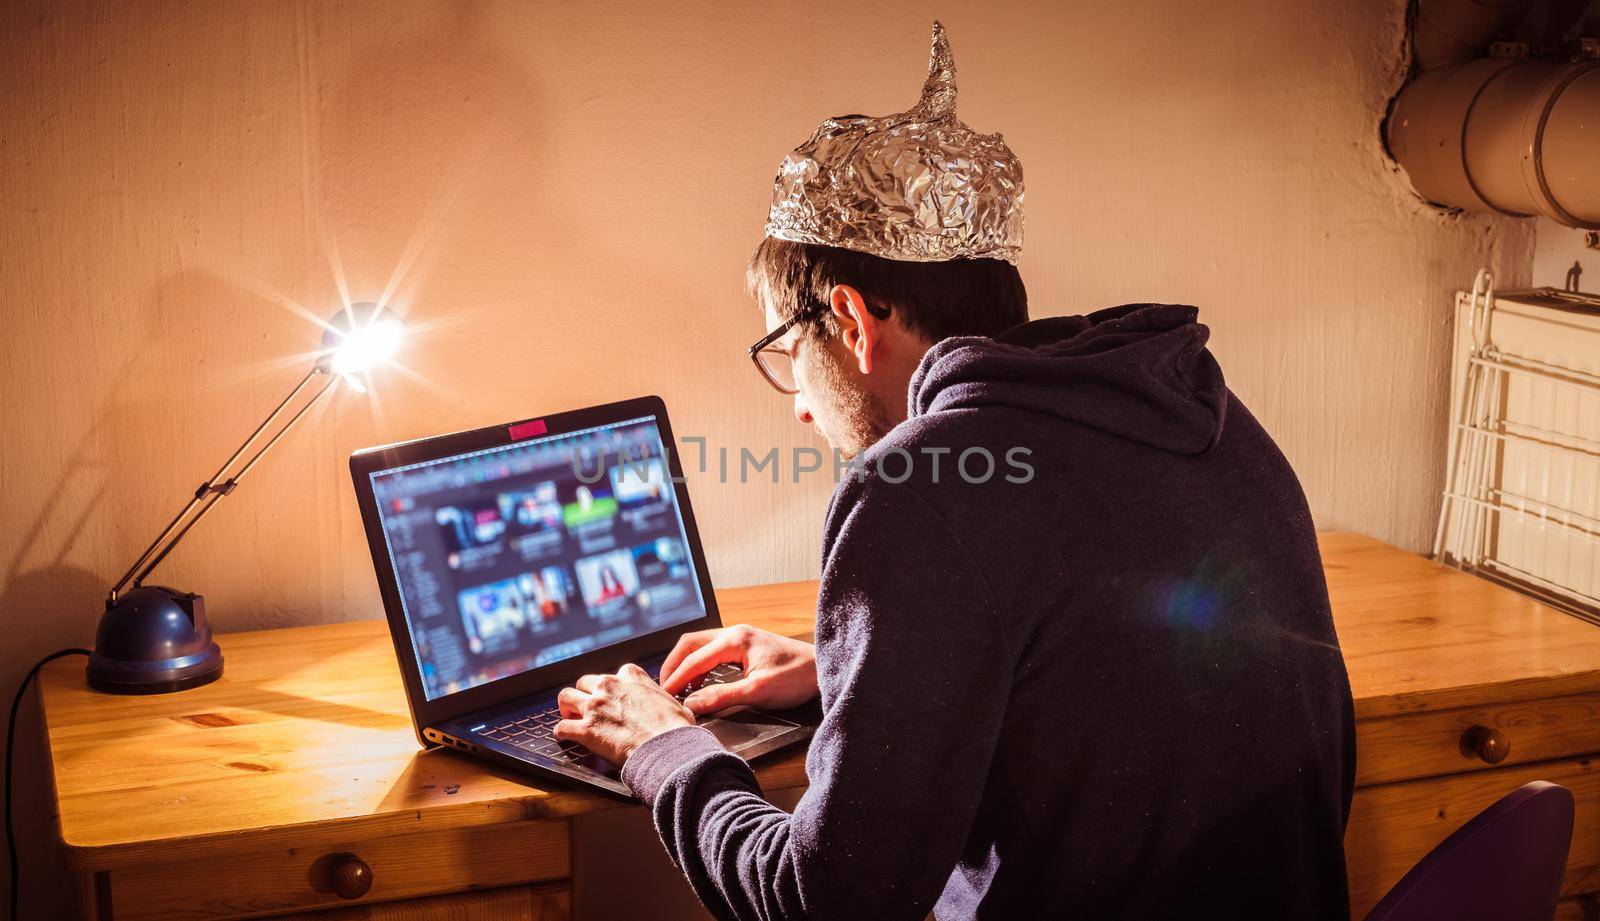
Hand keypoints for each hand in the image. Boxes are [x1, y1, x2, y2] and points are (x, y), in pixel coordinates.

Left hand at [554, 663, 694, 766]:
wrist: (667, 748)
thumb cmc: (675, 728)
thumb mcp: (675, 704)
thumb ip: (664, 702)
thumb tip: (676, 710)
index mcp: (631, 676)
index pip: (613, 675)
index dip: (611, 689)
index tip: (613, 698)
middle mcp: (609, 686)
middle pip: (584, 682)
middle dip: (584, 694)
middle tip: (587, 707)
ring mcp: (595, 707)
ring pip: (565, 697)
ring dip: (567, 707)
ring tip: (570, 716)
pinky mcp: (586, 730)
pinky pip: (562, 727)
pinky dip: (562, 732)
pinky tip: (564, 736)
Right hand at [659, 624, 817, 715]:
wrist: (822, 669)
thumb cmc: (796, 677)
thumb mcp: (757, 691)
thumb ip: (722, 696)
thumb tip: (693, 704)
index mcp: (736, 639)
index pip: (694, 659)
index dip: (676, 679)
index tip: (664, 696)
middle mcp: (735, 632)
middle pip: (691, 644)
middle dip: (674, 665)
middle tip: (664, 688)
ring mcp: (741, 636)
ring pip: (701, 645)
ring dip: (687, 664)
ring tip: (678, 687)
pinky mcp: (747, 645)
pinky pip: (713, 650)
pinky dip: (700, 664)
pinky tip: (700, 681)